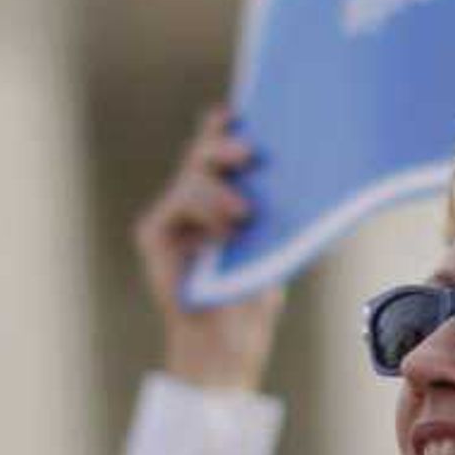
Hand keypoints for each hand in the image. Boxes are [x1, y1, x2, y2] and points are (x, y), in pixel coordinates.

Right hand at [135, 105, 285, 390]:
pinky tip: (223, 233)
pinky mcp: (153, 232)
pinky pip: (178, 202)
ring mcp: (171, 216)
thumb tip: (302, 164)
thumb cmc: (253, 295)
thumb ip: (272, 205)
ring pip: (191, 177)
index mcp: (220, 198)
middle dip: (222, 145)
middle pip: (201, 154)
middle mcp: (192, 201)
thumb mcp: (274, 241)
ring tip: (245, 214)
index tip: (237, 112)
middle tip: (249, 152)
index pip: (217, 149)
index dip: (222, 126)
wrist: (226, 343)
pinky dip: (204, 211)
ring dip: (219, 190)